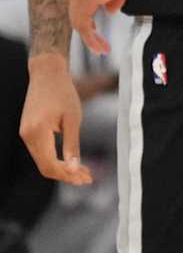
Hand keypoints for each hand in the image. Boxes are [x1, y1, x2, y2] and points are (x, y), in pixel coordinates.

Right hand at [19, 58, 91, 184]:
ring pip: (42, 160)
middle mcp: (27, 136)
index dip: (67, 175)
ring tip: (84, 172)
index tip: (86, 179)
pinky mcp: (28, 131)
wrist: (47, 73)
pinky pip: (41, 151)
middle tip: (88, 178)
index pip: (49, 164)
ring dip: (62, 168)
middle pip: (44, 166)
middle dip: (66, 175)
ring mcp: (25, 134)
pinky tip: (71, 161)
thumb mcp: (73, 118)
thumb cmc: (63, 92)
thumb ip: (73, 144)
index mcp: (37, 132)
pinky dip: (55, 158)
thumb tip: (75, 168)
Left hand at [69, 0, 151, 54]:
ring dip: (89, 37)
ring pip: (78, 20)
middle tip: (100, 45)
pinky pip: (84, 22)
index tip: (99, 32)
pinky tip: (101, 45)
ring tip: (101, 49)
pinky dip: (91, 37)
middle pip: (76, 14)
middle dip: (88, 32)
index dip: (88, 20)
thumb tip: (109, 11)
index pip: (80, 4)